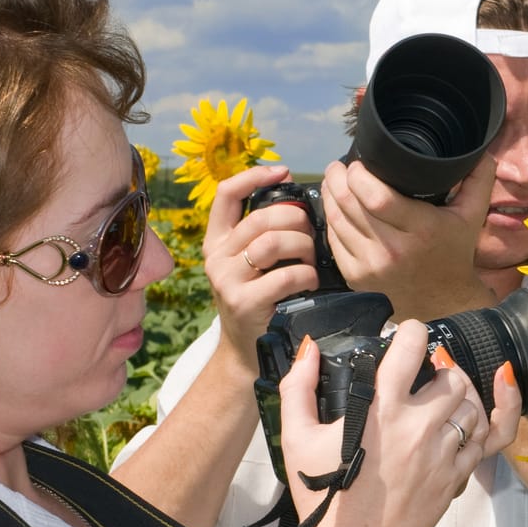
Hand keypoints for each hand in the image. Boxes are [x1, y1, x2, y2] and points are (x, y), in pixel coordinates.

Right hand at [205, 164, 318, 372]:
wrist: (248, 353)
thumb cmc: (261, 303)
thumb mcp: (252, 266)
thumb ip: (263, 235)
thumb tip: (296, 199)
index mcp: (217, 242)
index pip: (226, 194)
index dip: (255, 176)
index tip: (284, 172)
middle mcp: (216, 257)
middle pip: (261, 217)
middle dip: (297, 220)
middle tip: (311, 236)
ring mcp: (227, 280)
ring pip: (273, 241)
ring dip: (304, 246)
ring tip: (311, 260)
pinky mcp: (244, 302)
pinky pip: (286, 275)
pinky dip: (307, 274)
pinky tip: (310, 282)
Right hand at [276, 321, 519, 526]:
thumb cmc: (323, 494)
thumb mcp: (296, 437)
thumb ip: (298, 386)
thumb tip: (310, 348)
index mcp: (382, 410)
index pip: (412, 348)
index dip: (413, 332)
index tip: (408, 335)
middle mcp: (419, 427)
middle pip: (452, 377)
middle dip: (441, 367)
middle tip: (427, 372)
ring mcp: (443, 453)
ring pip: (471, 406)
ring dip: (460, 396)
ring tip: (442, 398)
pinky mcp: (456, 476)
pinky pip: (487, 439)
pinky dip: (487, 420)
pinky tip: (480, 407)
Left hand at [318, 152, 497, 318]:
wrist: (444, 303)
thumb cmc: (455, 252)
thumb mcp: (473, 215)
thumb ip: (478, 179)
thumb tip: (479, 150)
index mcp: (421, 229)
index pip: (377, 198)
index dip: (359, 175)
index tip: (358, 164)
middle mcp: (393, 250)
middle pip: (350, 205)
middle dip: (338, 179)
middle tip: (340, 167)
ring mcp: (371, 266)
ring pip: (336, 220)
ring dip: (330, 196)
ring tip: (335, 182)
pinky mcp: (356, 278)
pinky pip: (333, 241)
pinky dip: (331, 221)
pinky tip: (336, 209)